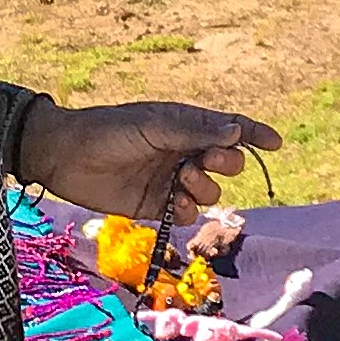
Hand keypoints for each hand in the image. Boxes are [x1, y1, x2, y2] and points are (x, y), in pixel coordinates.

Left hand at [15, 98, 281, 218]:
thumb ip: (195, 131)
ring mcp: (170, 180)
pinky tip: (171, 204)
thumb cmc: (108, 131)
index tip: (276, 143)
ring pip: (210, 193)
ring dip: (203, 189)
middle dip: (226, 163)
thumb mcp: (154, 126)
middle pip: (227, 162)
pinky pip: (185, 215)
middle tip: (205, 161)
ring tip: (180, 182)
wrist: (63, 156)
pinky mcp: (154, 206)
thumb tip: (236, 132)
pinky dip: (185, 211)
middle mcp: (182, 152)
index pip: (228, 128)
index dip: (254, 134)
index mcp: (184, 125)